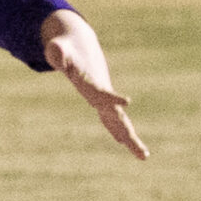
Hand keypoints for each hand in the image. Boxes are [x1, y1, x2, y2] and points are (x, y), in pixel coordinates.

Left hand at [41, 11, 147, 159]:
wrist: (80, 45)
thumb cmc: (65, 49)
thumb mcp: (57, 50)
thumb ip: (57, 53)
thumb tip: (56, 57)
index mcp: (91, 82)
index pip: (102, 93)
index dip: (112, 98)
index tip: (127, 102)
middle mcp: (102, 93)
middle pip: (117, 115)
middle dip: (127, 131)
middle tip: (141, 148)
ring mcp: (103, 99)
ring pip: (119, 121)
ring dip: (130, 138)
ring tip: (144, 156)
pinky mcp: (101, 102)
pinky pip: (112, 121)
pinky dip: (120, 133)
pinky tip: (131, 147)